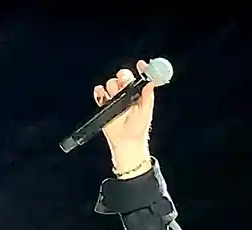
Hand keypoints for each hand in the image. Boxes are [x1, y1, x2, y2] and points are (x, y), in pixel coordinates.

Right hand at [93, 60, 155, 175]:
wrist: (125, 142)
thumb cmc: (138, 129)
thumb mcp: (145, 112)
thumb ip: (147, 97)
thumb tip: (151, 82)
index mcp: (139, 93)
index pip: (140, 77)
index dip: (142, 69)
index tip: (141, 65)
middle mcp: (127, 93)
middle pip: (124, 76)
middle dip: (123, 76)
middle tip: (124, 80)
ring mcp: (115, 97)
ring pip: (111, 83)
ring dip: (112, 87)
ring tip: (115, 99)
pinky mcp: (104, 103)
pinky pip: (99, 92)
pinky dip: (99, 91)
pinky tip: (103, 96)